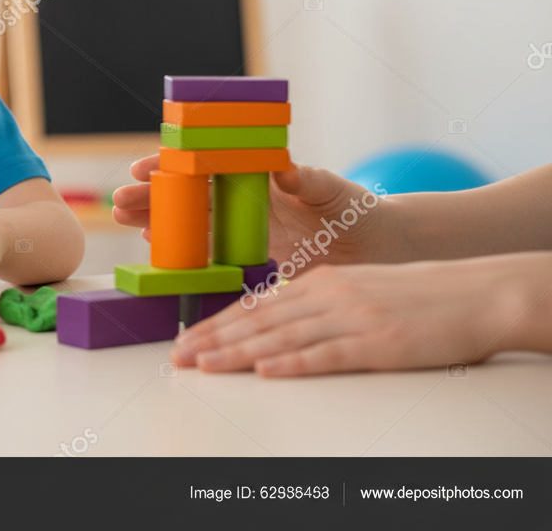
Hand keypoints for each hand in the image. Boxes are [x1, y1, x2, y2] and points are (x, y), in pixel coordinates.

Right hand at [113, 157, 401, 268]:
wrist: (370, 247)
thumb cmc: (352, 208)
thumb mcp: (332, 189)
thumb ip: (307, 179)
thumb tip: (284, 168)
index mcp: (253, 174)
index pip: (204, 163)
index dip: (172, 163)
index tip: (145, 166)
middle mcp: (240, 199)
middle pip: (185, 193)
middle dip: (150, 194)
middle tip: (120, 199)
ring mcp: (239, 228)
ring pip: (186, 221)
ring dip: (154, 219)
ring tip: (122, 218)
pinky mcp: (245, 257)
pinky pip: (202, 252)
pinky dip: (176, 247)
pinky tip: (151, 244)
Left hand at [170, 258, 516, 376]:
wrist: (474, 293)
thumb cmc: (414, 296)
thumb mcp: (353, 289)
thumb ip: (313, 304)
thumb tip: (272, 325)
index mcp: (320, 281)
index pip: (256, 306)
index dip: (216, 324)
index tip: (185, 339)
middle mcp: (328, 295)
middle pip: (258, 321)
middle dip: (213, 340)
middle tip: (178, 357)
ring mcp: (351, 318)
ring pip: (281, 337)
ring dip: (237, 353)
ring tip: (204, 365)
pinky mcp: (377, 342)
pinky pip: (326, 355)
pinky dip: (293, 364)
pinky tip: (265, 371)